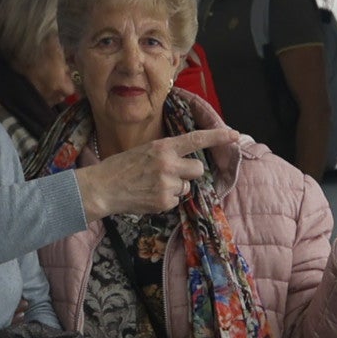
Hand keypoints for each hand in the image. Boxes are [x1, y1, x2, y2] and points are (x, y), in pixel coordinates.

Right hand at [75, 125, 246, 220]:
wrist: (102, 188)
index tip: (234, 135)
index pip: (195, 139)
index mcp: (163, 147)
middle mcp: (168, 163)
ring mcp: (167, 184)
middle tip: (171, 174)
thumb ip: (166, 154)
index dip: (217, 136)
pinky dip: (166, 200)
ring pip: (187, 187)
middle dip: (189, 173)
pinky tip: (149, 196)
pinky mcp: (164, 202)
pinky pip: (176, 201)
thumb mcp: (144, 151)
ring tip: (153, 186)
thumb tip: (185, 164)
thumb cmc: (121, 168)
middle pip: (198, 168)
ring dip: (176, 187)